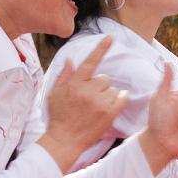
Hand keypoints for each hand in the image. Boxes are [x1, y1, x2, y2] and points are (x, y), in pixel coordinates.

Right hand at [39, 37, 127, 172]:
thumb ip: (64, 76)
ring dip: (108, 95)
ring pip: (113, 89)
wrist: (64, 140)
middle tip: (91, 98)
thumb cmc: (58, 117)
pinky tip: (112, 105)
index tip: (110, 37)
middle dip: (99, 86)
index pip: (90, 62)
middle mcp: (88, 91)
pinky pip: (122, 98)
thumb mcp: (54, 94)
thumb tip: (70, 60)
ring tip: (97, 107)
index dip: (101, 48)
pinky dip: (120, 99)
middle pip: (104, 78)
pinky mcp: (108, 114)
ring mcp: (99, 102)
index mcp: (75, 84)